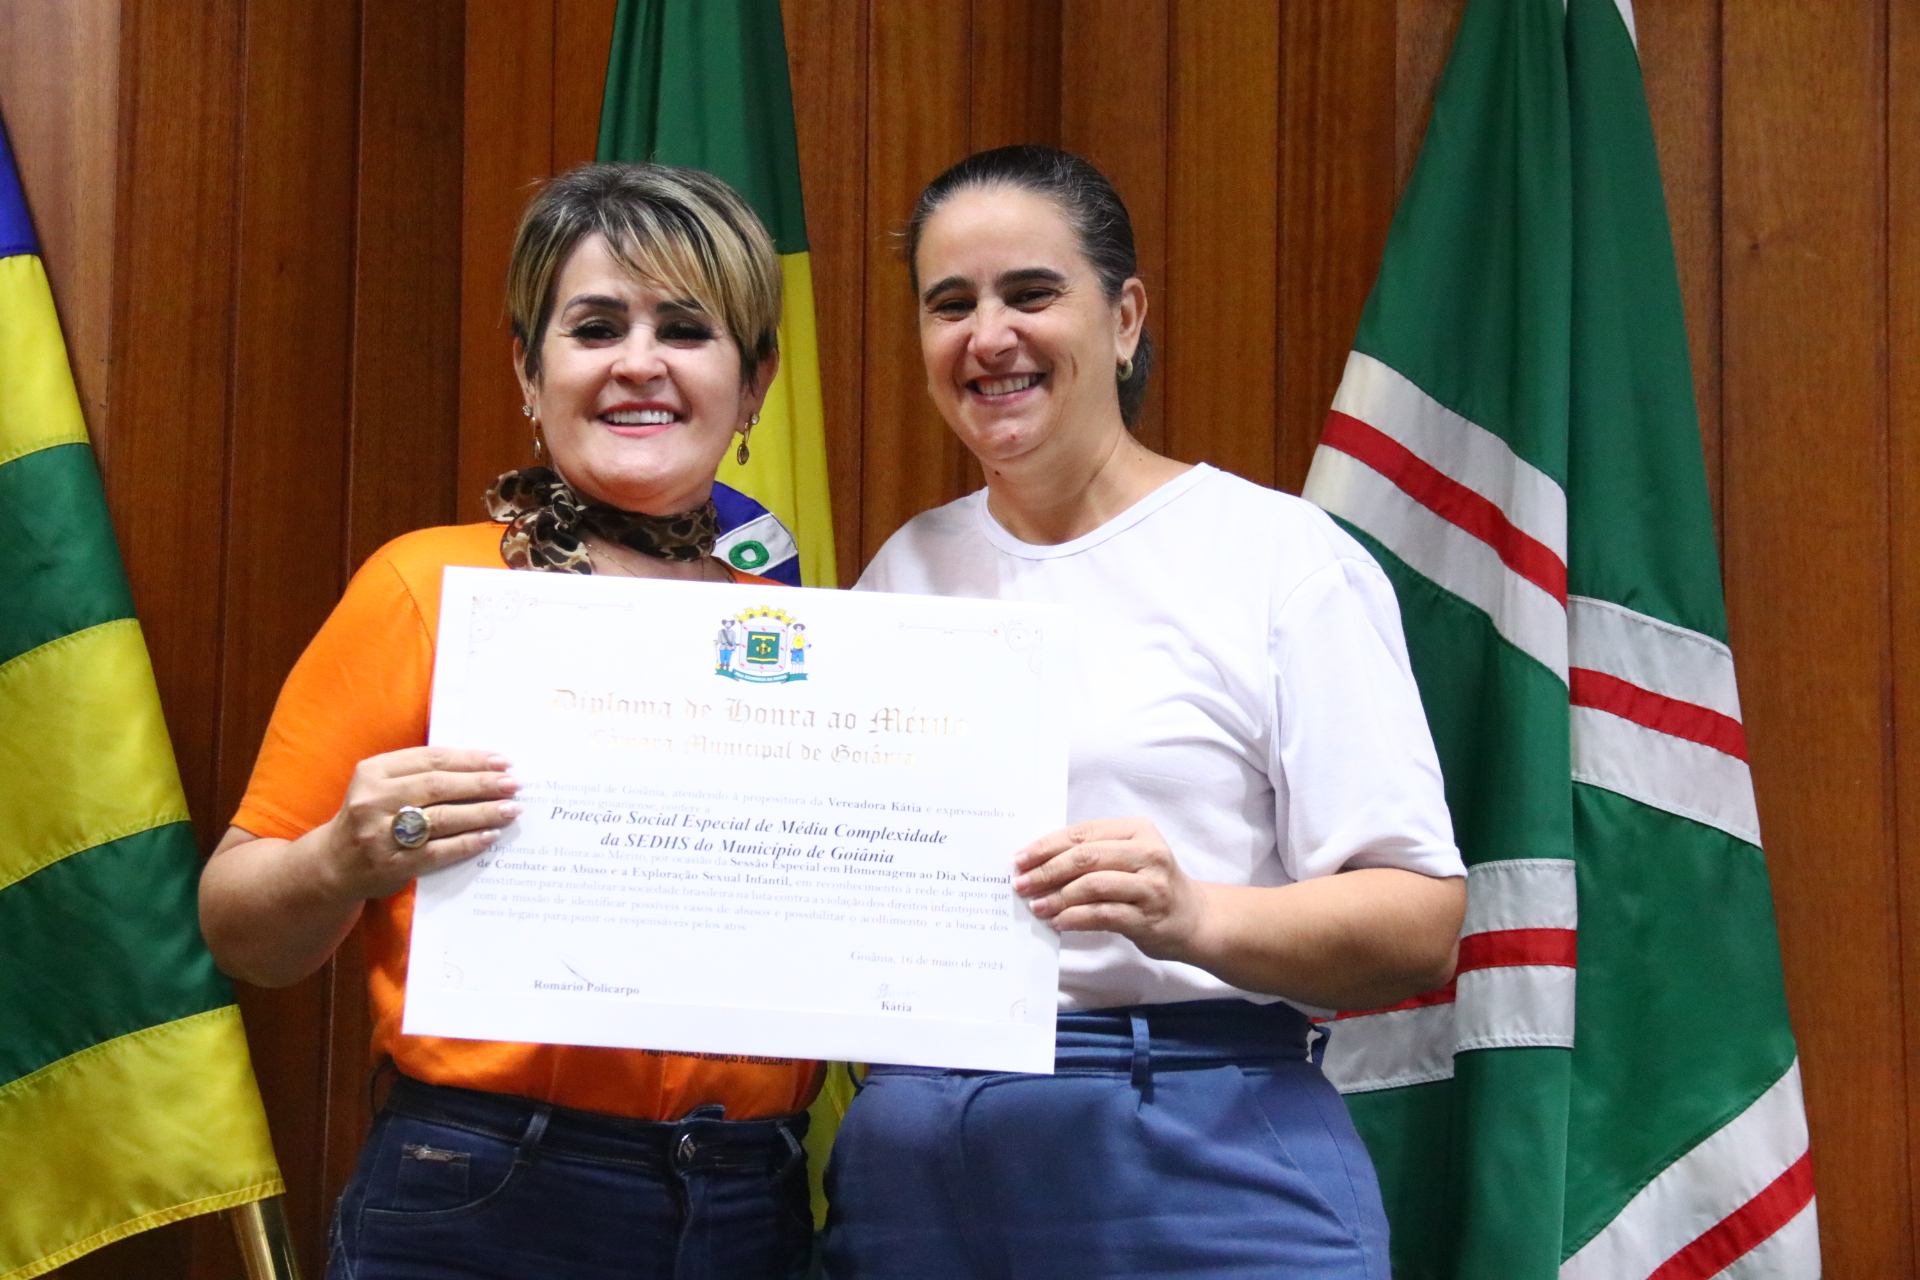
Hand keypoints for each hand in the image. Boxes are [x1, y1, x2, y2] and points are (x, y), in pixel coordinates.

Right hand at [319, 747, 519, 900]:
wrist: (334, 864)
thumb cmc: (371, 817)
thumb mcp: (382, 786)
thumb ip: (420, 774)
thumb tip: (483, 768)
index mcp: (373, 772)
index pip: (431, 759)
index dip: (470, 760)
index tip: (502, 761)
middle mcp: (373, 800)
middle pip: (439, 786)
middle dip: (481, 784)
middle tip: (513, 784)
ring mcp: (380, 834)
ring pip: (442, 818)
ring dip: (482, 813)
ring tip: (509, 809)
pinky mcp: (391, 865)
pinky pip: (437, 852)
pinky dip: (467, 843)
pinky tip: (489, 836)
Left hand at [1012, 817, 1210, 962]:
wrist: (1193, 918)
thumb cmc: (1150, 884)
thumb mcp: (1127, 858)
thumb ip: (1092, 855)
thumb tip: (1037, 864)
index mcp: (1137, 830)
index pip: (1082, 834)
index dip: (1046, 846)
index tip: (1020, 859)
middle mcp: (1148, 853)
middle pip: (1085, 857)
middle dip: (1047, 870)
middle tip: (1021, 883)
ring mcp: (1151, 886)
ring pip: (1093, 885)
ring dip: (1058, 897)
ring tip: (1037, 906)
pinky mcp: (1149, 917)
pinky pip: (1103, 914)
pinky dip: (1076, 918)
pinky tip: (1059, 921)